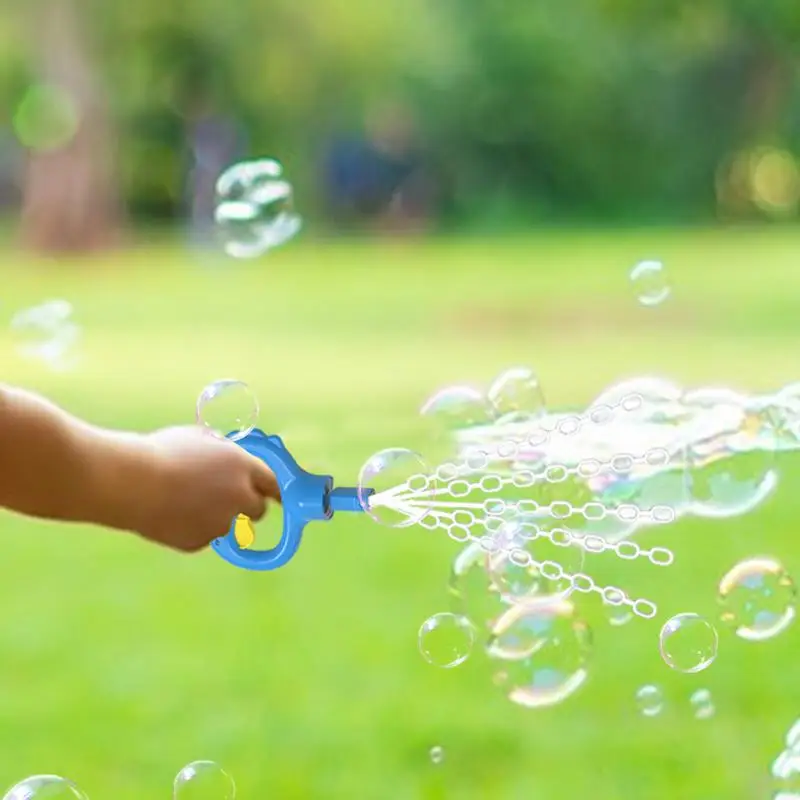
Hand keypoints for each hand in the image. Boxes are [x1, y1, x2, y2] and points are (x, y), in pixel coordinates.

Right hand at [136, 425, 279, 551]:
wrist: (131, 483)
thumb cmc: (163, 452)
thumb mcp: (201, 438)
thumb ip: (223, 450)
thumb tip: (229, 455)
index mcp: (244, 467)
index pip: (275, 484)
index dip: (274, 489)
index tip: (277, 494)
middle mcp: (240, 498)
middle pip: (258, 510)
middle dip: (246, 504)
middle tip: (224, 495)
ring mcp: (221, 524)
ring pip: (230, 525)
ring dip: (218, 516)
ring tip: (187, 500)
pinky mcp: (200, 542)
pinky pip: (204, 536)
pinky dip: (195, 528)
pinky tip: (172, 513)